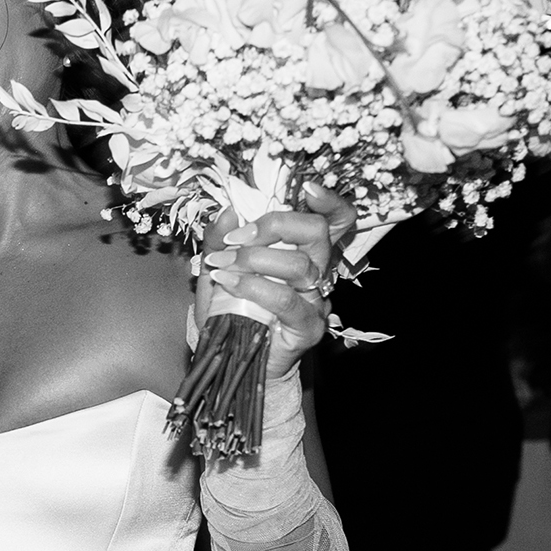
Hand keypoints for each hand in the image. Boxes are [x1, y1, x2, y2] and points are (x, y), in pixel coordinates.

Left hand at [201, 204, 336, 373]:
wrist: (232, 361)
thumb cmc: (230, 312)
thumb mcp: (217, 270)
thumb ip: (219, 240)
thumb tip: (228, 211)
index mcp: (301, 251)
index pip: (332, 220)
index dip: (328, 202)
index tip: (308, 189)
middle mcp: (316, 272)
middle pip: (318, 232)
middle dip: (275, 224)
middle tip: (239, 237)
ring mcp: (316, 300)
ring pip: (300, 265)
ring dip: (255, 258)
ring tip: (223, 266)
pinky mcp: (308, 327)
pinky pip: (287, 300)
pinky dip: (254, 286)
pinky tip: (228, 283)